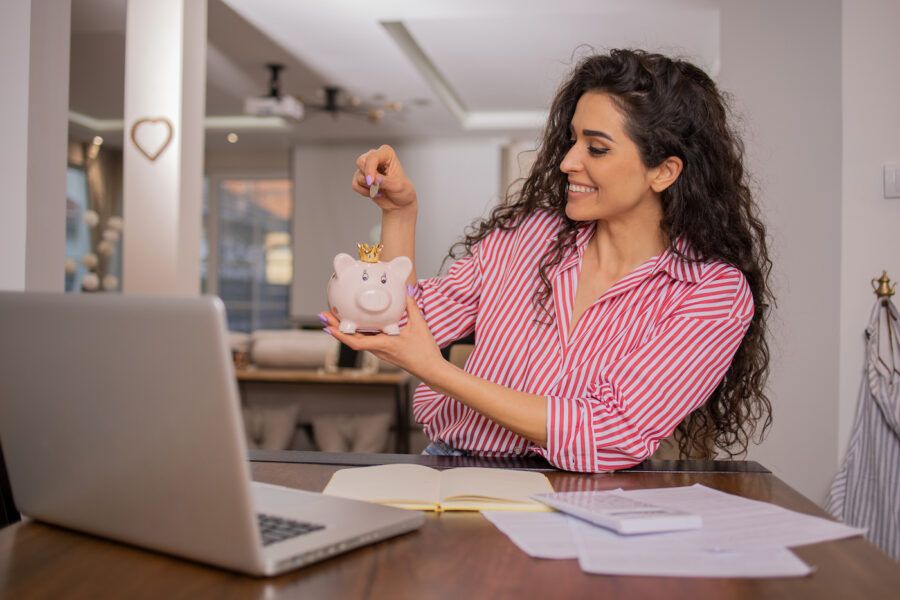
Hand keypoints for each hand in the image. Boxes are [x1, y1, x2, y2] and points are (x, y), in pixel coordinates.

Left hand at [320, 295, 444, 381]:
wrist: (430, 369)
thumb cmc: (425, 352)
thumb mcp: (420, 326)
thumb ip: (411, 307)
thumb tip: (405, 293)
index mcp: (385, 345)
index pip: (357, 343)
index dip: (340, 335)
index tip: (328, 326)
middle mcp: (379, 350)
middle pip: (352, 340)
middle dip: (336, 328)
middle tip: (325, 315)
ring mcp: (380, 352)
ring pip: (358, 340)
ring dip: (345, 330)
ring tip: (334, 317)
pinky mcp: (384, 351)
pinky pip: (366, 341)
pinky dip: (357, 332)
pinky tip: (355, 324)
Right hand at [351, 145, 416, 211]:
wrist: (399, 201)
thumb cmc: (402, 190)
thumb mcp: (397, 186)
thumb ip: (385, 182)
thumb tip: (374, 179)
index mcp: (386, 153)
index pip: (372, 157)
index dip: (370, 169)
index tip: (372, 182)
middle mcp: (375, 156)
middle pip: (361, 162)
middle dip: (368, 177)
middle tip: (378, 186)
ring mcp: (367, 166)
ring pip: (358, 175)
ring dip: (369, 187)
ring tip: (380, 189)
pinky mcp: (361, 176)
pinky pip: (355, 184)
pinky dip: (363, 191)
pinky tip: (374, 193)